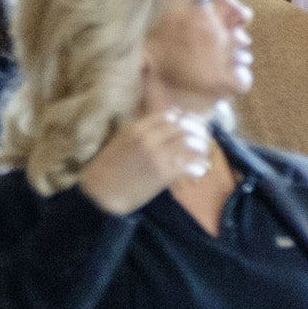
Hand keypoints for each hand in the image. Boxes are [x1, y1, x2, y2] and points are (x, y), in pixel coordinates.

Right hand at [77, 109, 214, 216]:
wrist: (101, 192)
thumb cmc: (107, 168)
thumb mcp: (119, 141)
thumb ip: (138, 132)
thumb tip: (157, 126)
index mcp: (135, 129)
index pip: (168, 116)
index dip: (183, 119)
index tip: (191, 122)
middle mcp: (147, 139)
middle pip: (181, 128)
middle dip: (196, 131)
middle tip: (204, 136)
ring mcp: (157, 156)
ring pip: (188, 145)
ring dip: (201, 148)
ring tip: (205, 152)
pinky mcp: (163, 174)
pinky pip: (188, 165)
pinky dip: (198, 166)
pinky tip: (201, 169)